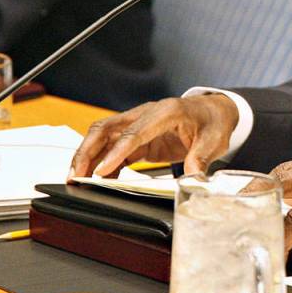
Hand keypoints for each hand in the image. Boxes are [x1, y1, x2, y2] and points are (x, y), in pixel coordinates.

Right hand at [68, 93, 238, 177]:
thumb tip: (192, 179)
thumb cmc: (213, 122)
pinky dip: (103, 163)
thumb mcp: (214, 141)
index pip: (134, 133)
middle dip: (87, 151)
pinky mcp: (139, 137)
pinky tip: (99, 180)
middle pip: (107, 129)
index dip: (116, 153)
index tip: (100, 172)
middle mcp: (147, 114)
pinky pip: (114, 148)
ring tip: (76, 179)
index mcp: (165, 112)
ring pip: (104, 137)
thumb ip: (200, 159)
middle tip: (75, 175)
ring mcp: (140, 124)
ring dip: (88, 156)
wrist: (215, 111)